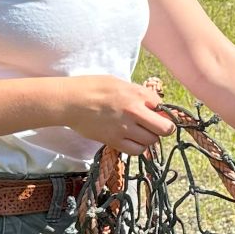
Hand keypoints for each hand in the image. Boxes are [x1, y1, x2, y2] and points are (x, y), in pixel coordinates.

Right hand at [60, 76, 174, 153]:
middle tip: (156, 126)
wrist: (70, 101)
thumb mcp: (120, 83)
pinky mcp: (114, 141)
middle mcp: (135, 112)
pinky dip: (138, 148)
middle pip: (164, 128)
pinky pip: (136, 150)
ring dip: (149, 138)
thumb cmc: (92, 87)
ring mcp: (125, 128)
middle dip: (164, 128)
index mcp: (137, 94)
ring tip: (140, 132)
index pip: (163, 107)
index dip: (162, 111)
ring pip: (152, 141)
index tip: (156, 113)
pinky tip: (132, 140)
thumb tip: (154, 105)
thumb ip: (139, 94)